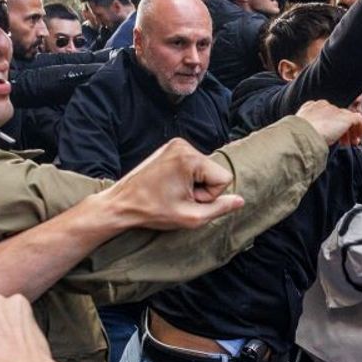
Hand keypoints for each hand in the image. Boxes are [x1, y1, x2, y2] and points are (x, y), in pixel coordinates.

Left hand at [102, 137, 244, 229]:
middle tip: (177, 198)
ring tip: (172, 192)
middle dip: (201, 189)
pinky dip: (185, 177)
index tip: (187, 200)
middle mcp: (183, 144)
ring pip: (205, 169)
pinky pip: (193, 164)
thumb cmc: (152, 211)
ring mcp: (175, 144)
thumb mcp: (192, 217)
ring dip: (193, 184)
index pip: (224, 178)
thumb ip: (220, 208)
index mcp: (190, 157)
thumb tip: (240, 200)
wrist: (121, 204)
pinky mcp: (170, 148)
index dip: (209, 196)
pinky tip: (169, 185)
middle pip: (214, 172)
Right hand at [295, 99, 361, 146]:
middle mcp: (323, 106)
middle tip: (343, 142)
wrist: (302, 134)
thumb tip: (310, 142)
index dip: (330, 126)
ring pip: (347, 118)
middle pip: (337, 116)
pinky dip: (360, 129)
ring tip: (351, 143)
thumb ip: (308, 132)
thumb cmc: (298, 137)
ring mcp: (335, 110)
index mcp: (310, 108)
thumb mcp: (300, 132)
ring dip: (351, 131)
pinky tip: (358, 138)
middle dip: (341, 130)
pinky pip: (358, 119)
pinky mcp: (345, 117)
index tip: (332, 137)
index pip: (325, 113)